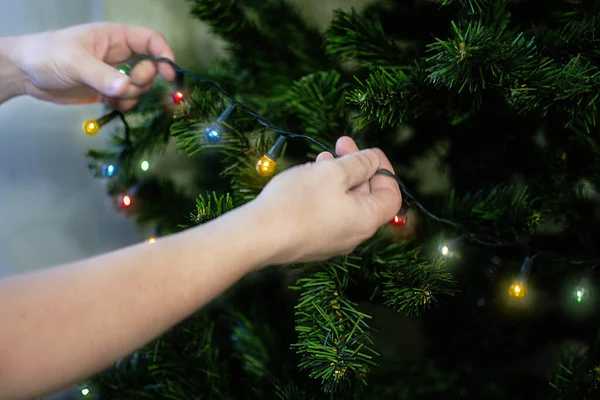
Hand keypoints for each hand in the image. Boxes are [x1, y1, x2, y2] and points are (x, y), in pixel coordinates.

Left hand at [7, 22, 174, 109]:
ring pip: (139, 87)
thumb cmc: (46, 55)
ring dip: (132, 96)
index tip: (168, 75)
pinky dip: (123, 105)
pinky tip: (107, 104)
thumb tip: (127, 89)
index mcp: (115, 37)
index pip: (151, 40)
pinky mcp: (107, 91)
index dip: (164, 56)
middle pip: (150, 67)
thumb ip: (103, 76)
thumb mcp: (75, 63)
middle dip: (143, 81)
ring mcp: (113, 73)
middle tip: (126, 86)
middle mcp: (119, 54)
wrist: (23, 73)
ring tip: (111, 97)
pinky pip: (127, 100)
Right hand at [253, 136, 401, 264]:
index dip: (384, 169)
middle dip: (356, 167)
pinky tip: (307, 179)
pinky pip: (328, 214)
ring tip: (320, 159)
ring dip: (338, 177)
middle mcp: (354, 235)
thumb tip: (374, 160)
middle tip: (340, 144)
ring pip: (345, 203)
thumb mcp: (334, 172)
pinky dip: (324, 193)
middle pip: (367, 196)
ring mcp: (333, 241)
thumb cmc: (298, 202)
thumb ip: (359, 163)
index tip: (367, 152)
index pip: (391, 194)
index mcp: (367, 219)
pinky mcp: (313, 242)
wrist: (258, 236)